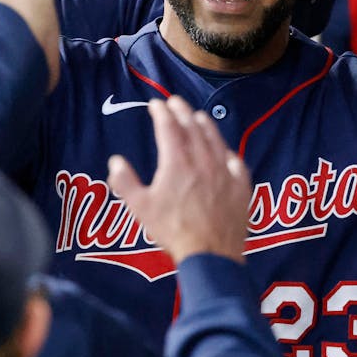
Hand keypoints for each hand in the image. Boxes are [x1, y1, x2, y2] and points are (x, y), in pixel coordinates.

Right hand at [108, 96, 251, 264]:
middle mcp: (203, 161)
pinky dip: (227, 152)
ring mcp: (225, 173)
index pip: (168, 127)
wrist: (210, 255)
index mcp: (177, 163)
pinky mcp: (241, 187)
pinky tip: (225, 152)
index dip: (161, 112)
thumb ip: (125, 182)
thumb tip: (116, 161)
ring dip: (205, 125)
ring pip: (215, 140)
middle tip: (175, 102)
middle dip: (182, 111)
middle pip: (193, 127)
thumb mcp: (141, 208)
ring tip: (199, 116)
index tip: (155, 104)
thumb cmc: (173, 231)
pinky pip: (235, 162)